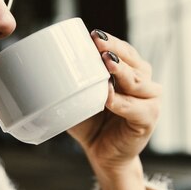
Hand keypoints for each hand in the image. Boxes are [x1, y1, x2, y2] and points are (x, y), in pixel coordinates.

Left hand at [68, 29, 162, 189]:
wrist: (103, 154)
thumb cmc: (92, 123)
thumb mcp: (80, 97)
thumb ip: (71, 82)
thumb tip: (40, 65)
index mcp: (130, 73)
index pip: (125, 51)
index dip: (112, 42)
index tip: (94, 35)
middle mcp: (145, 84)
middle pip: (134, 62)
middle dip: (117, 51)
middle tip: (98, 44)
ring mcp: (150, 101)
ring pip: (139, 82)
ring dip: (122, 72)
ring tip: (106, 64)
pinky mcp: (148, 120)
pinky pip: (138, 109)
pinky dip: (123, 103)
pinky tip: (109, 98)